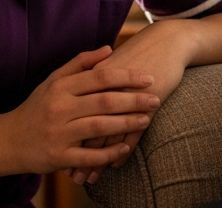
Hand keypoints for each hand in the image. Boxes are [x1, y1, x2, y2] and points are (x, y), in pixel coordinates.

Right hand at [0, 45, 158, 175]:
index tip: (148, 77)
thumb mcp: (53, 80)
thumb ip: (80, 63)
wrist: (7, 139)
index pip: (100, 77)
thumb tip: (109, 48)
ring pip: (98, 126)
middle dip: (133, 100)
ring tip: (146, 120)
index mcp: (61, 87)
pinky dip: (108, 152)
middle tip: (156, 98)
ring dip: (126, 124)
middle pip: (103, 101)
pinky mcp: (57, 156)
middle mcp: (60, 108)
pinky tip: (125, 147)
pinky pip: (88, 155)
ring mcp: (59, 133)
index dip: (127, 77)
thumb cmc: (37, 107)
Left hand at [69, 20, 196, 184]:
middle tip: (70, 175)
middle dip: (77, 155)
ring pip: (108, 136)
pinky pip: (132, 135)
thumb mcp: (111, 64)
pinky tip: (114, 166)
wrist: (166, 42)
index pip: (75, 113)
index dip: (66, 136)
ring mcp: (128, 98)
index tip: (55, 155)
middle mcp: (107, 89)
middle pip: (87, 128)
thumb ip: (91, 79)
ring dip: (98, 161)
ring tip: (90, 178)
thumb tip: (77, 101)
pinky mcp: (147, 105)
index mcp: (94, 78)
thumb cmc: (137, 54)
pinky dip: (121, 153)